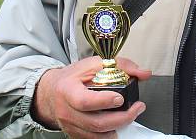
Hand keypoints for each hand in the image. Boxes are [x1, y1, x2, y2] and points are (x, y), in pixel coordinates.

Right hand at [32, 56, 151, 137]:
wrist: (52, 92)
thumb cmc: (73, 78)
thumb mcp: (94, 64)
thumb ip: (121, 66)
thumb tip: (144, 73)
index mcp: (68, 90)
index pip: (84, 101)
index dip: (104, 101)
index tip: (120, 98)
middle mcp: (67, 111)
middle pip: (95, 123)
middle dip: (122, 118)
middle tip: (137, 108)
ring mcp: (70, 126)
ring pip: (97, 135)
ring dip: (118, 127)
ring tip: (131, 115)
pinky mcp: (75, 135)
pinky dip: (109, 134)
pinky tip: (118, 124)